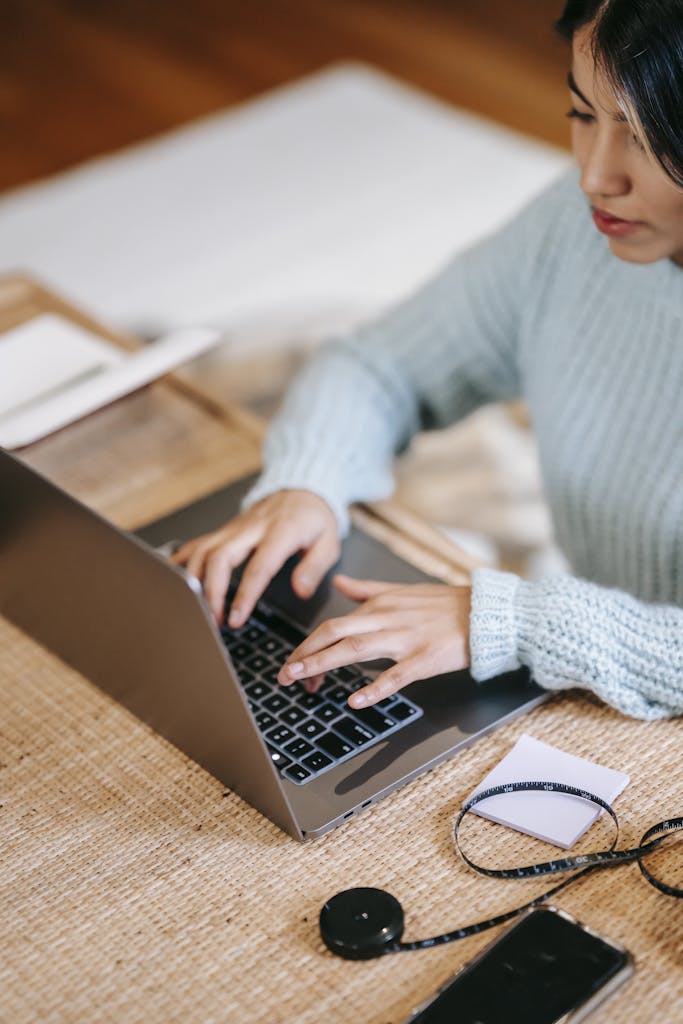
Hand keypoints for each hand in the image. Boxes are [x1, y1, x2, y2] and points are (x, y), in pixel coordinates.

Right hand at [171, 489, 339, 625]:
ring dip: (195, 582)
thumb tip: (300, 591)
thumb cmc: (313, 520)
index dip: (244, 594)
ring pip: (203, 550)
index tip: (236, 618)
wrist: (301, 491)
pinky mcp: (224, 531)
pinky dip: (182, 562)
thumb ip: (314, 568)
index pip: (259, 566)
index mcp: (281, 532)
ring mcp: (234, 528)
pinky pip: (197, 544)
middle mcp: (252, 528)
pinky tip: (172, 581)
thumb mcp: (329, 543)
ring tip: (199, 612)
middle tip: (214, 620)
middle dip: (211, 591)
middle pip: (220, 556)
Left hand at [277, 574, 470, 707]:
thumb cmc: (445, 604)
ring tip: (302, 680)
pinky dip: (374, 688)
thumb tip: (339, 583)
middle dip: (305, 654)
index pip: (333, 624)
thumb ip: (367, 589)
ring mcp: (405, 639)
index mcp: (379, 604)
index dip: (309, 645)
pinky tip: (355, 700)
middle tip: (284, 674)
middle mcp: (386, 618)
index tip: (294, 662)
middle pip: (335, 633)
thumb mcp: (401, 590)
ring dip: (323, 664)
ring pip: (355, 649)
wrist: (485, 613)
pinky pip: (395, 675)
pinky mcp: (424, 659)